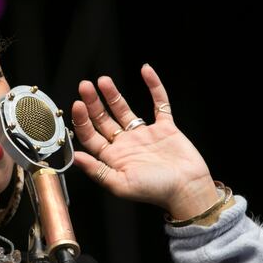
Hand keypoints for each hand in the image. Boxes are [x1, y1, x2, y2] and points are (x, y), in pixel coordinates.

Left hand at [70, 63, 219, 217]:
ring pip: (125, 109)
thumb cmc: (155, 191)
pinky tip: (146, 70)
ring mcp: (145, 134)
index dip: (82, 120)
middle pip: (103, 119)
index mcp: (113, 158)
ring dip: (113, 95)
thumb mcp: (120, 184)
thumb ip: (96, 170)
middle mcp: (126, 144)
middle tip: (85, 86)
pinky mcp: (165, 128)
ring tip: (102, 80)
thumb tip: (75, 157)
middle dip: (93, 103)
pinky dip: (154, 86)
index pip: (91, 135)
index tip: (77, 105)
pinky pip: (159, 103)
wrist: (188, 189)